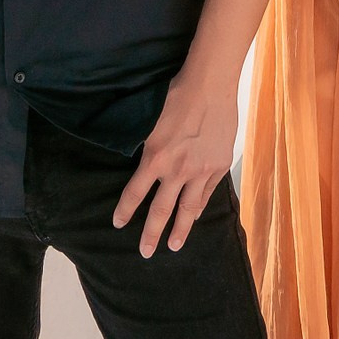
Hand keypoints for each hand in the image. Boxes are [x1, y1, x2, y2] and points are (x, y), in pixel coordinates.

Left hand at [112, 67, 238, 256]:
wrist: (210, 86)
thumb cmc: (177, 96)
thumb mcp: (152, 122)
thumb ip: (148, 147)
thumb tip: (142, 162)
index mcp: (155, 158)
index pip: (135, 192)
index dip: (125, 210)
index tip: (118, 224)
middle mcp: (177, 170)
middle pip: (161, 210)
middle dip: (151, 234)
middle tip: (145, 252)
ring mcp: (201, 170)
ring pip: (188, 209)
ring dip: (180, 230)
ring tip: (174, 245)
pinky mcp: (219, 166)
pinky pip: (207, 193)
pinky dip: (200, 207)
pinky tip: (195, 216)